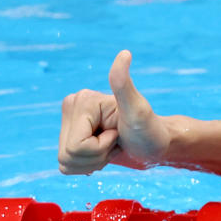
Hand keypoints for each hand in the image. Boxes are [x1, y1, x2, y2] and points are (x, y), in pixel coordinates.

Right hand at [58, 50, 171, 174]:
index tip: (117, 133)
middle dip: (96, 157)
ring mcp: (69, 124)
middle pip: (68, 155)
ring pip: (66, 163)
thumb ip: (124, 84)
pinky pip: (66, 166)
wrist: (154, 145)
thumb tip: (125, 54)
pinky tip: (103, 154)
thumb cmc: (150, 129)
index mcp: (81, 100)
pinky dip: (88, 166)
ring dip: (93, 162)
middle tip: (115, 142)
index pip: (76, 145)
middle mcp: (71, 108)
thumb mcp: (138, 110)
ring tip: (111, 147)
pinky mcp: (70, 139)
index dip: (99, 148)